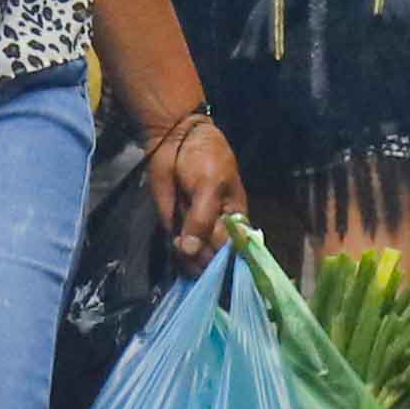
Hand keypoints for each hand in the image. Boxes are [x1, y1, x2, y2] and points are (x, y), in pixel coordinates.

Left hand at [146, 112, 243, 256]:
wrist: (177, 139)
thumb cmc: (205, 158)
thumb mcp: (210, 185)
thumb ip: (202, 218)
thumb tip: (191, 249)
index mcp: (235, 220)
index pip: (234, 249)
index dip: (227, 261)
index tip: (217, 268)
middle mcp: (216, 229)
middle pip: (213, 257)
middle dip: (205, 262)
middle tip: (197, 260)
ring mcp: (194, 229)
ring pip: (193, 256)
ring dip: (188, 260)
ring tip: (184, 252)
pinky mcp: (174, 226)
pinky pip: (175, 247)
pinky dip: (174, 252)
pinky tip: (175, 248)